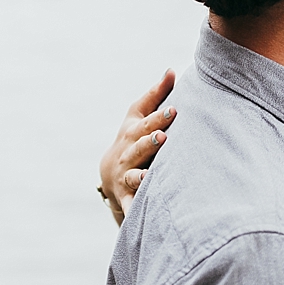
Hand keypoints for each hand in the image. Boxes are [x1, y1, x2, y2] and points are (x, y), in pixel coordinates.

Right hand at [99, 69, 176, 224]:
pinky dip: (133, 210)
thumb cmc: (132, 140)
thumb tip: (172, 70)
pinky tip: (139, 214)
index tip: (173, 110)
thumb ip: (156, 95)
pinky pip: (130, 205)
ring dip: (141, 176)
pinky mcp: (126, 198)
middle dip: (149, 142)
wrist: (110, 177)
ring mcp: (125, 177)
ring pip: (132, 176)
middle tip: (163, 137)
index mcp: (131, 133)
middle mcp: (126, 154)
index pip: (145, 123)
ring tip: (149, 176)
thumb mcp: (138, 117)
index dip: (158, 117)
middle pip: (137, 148)